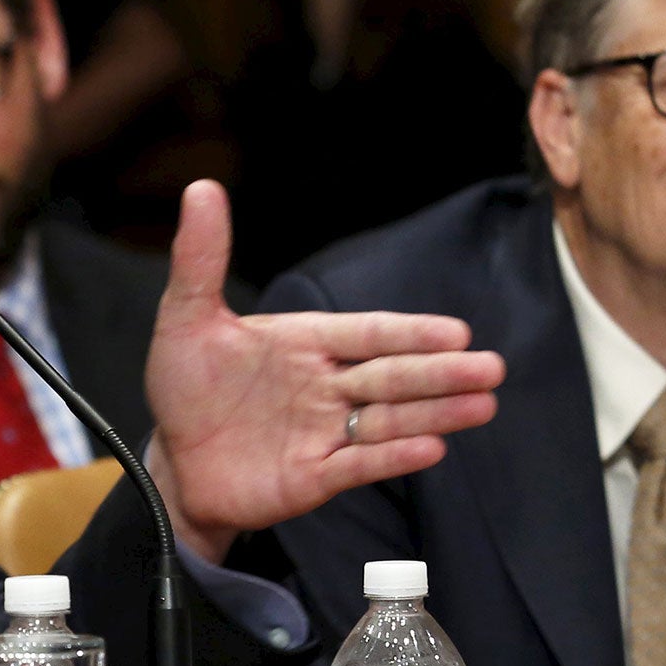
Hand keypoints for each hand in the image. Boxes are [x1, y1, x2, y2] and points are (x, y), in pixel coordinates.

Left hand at [144, 181, 504, 562]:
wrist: (173, 464)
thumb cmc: (186, 388)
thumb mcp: (185, 319)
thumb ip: (201, 260)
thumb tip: (201, 188)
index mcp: (306, 344)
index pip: (368, 334)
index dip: (411, 333)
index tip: (457, 333)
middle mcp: (325, 387)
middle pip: (391, 376)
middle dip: (440, 373)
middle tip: (492, 369)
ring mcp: (324, 433)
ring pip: (388, 419)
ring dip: (435, 413)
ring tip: (482, 405)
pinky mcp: (314, 477)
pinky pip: (359, 465)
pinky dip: (393, 457)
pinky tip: (432, 448)